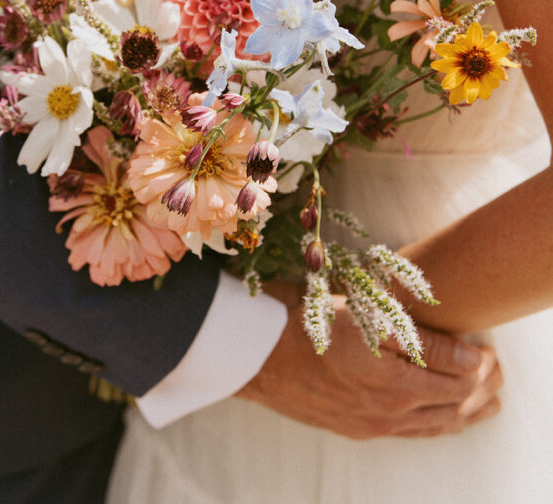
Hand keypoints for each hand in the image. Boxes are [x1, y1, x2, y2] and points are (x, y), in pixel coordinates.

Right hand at [237, 288, 501, 437]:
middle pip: (452, 409)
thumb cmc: (307, 322)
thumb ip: (421, 338)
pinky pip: (408, 435)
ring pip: (433, 427)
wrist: (255, 355)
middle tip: (496, 375)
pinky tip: (440, 418)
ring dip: (464, 414)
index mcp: (393, 383)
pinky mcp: (355, 430)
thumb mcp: (365, 315)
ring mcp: (371, 426)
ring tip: (484, 404)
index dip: (480, 367)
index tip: (488, 350)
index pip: (457, 381)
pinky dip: (434, 426)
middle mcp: (387, 413)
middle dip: (481, 393)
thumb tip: (467, 356)